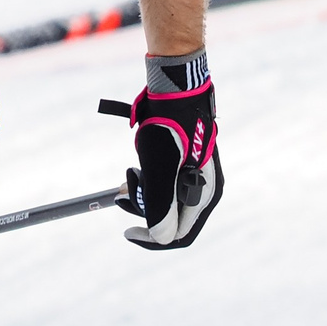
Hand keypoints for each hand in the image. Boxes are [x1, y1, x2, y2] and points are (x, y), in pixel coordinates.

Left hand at [121, 55, 221, 249]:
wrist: (174, 87)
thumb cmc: (169, 124)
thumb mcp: (160, 166)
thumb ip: (162, 204)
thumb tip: (161, 237)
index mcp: (206, 194)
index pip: (179, 235)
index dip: (152, 239)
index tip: (126, 231)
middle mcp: (205, 188)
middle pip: (171, 218)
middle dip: (143, 208)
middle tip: (120, 192)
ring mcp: (195, 175)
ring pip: (165, 200)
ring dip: (143, 191)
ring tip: (131, 169)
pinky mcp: (185, 163)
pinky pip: (164, 183)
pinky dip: (148, 178)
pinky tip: (139, 161)